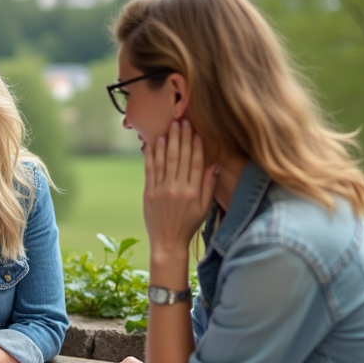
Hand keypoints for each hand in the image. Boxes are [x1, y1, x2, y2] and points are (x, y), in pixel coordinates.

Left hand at [144, 120, 216, 258]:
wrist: (167, 242)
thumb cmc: (188, 225)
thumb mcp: (204, 209)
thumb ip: (208, 187)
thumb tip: (214, 167)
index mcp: (193, 192)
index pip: (196, 164)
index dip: (196, 146)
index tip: (196, 133)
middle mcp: (177, 189)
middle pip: (181, 158)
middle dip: (182, 138)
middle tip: (182, 121)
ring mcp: (162, 190)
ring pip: (165, 161)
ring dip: (168, 142)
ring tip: (169, 127)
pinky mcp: (149, 193)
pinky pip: (150, 170)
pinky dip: (152, 155)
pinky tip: (154, 143)